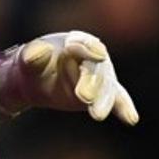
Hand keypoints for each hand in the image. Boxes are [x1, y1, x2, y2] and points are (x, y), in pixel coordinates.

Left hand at [0, 31, 138, 124]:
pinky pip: (116, 99)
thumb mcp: (26, 59)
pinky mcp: (101, 93)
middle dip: (93, 82)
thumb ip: (32, 55)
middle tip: (83, 97)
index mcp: (74, 41)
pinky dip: (123, 107)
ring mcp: (98, 76)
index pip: (83, 44)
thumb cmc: (32, 64)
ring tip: (97, 114)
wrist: (35, 80)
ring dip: (104, 100)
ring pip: (106, 86)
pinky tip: (131, 118)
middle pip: (97, 68)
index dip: (88, 48)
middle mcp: (92, 56)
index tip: (96, 53)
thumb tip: (41, 51)